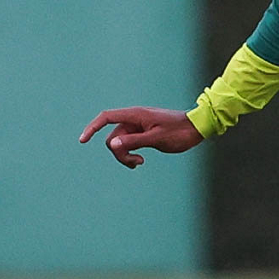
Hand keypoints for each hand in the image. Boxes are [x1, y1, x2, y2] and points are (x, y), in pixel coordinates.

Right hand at [79, 106, 202, 168]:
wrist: (196, 128)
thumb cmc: (179, 132)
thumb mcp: (157, 139)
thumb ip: (134, 141)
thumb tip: (111, 145)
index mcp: (135, 115)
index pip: (106, 118)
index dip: (92, 128)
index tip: (82, 141)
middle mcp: (134, 119)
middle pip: (113, 137)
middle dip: (119, 153)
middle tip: (137, 163)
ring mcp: (138, 126)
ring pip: (120, 143)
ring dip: (126, 155)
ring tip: (141, 163)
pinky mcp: (143, 133)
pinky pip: (129, 144)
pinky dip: (131, 153)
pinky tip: (141, 161)